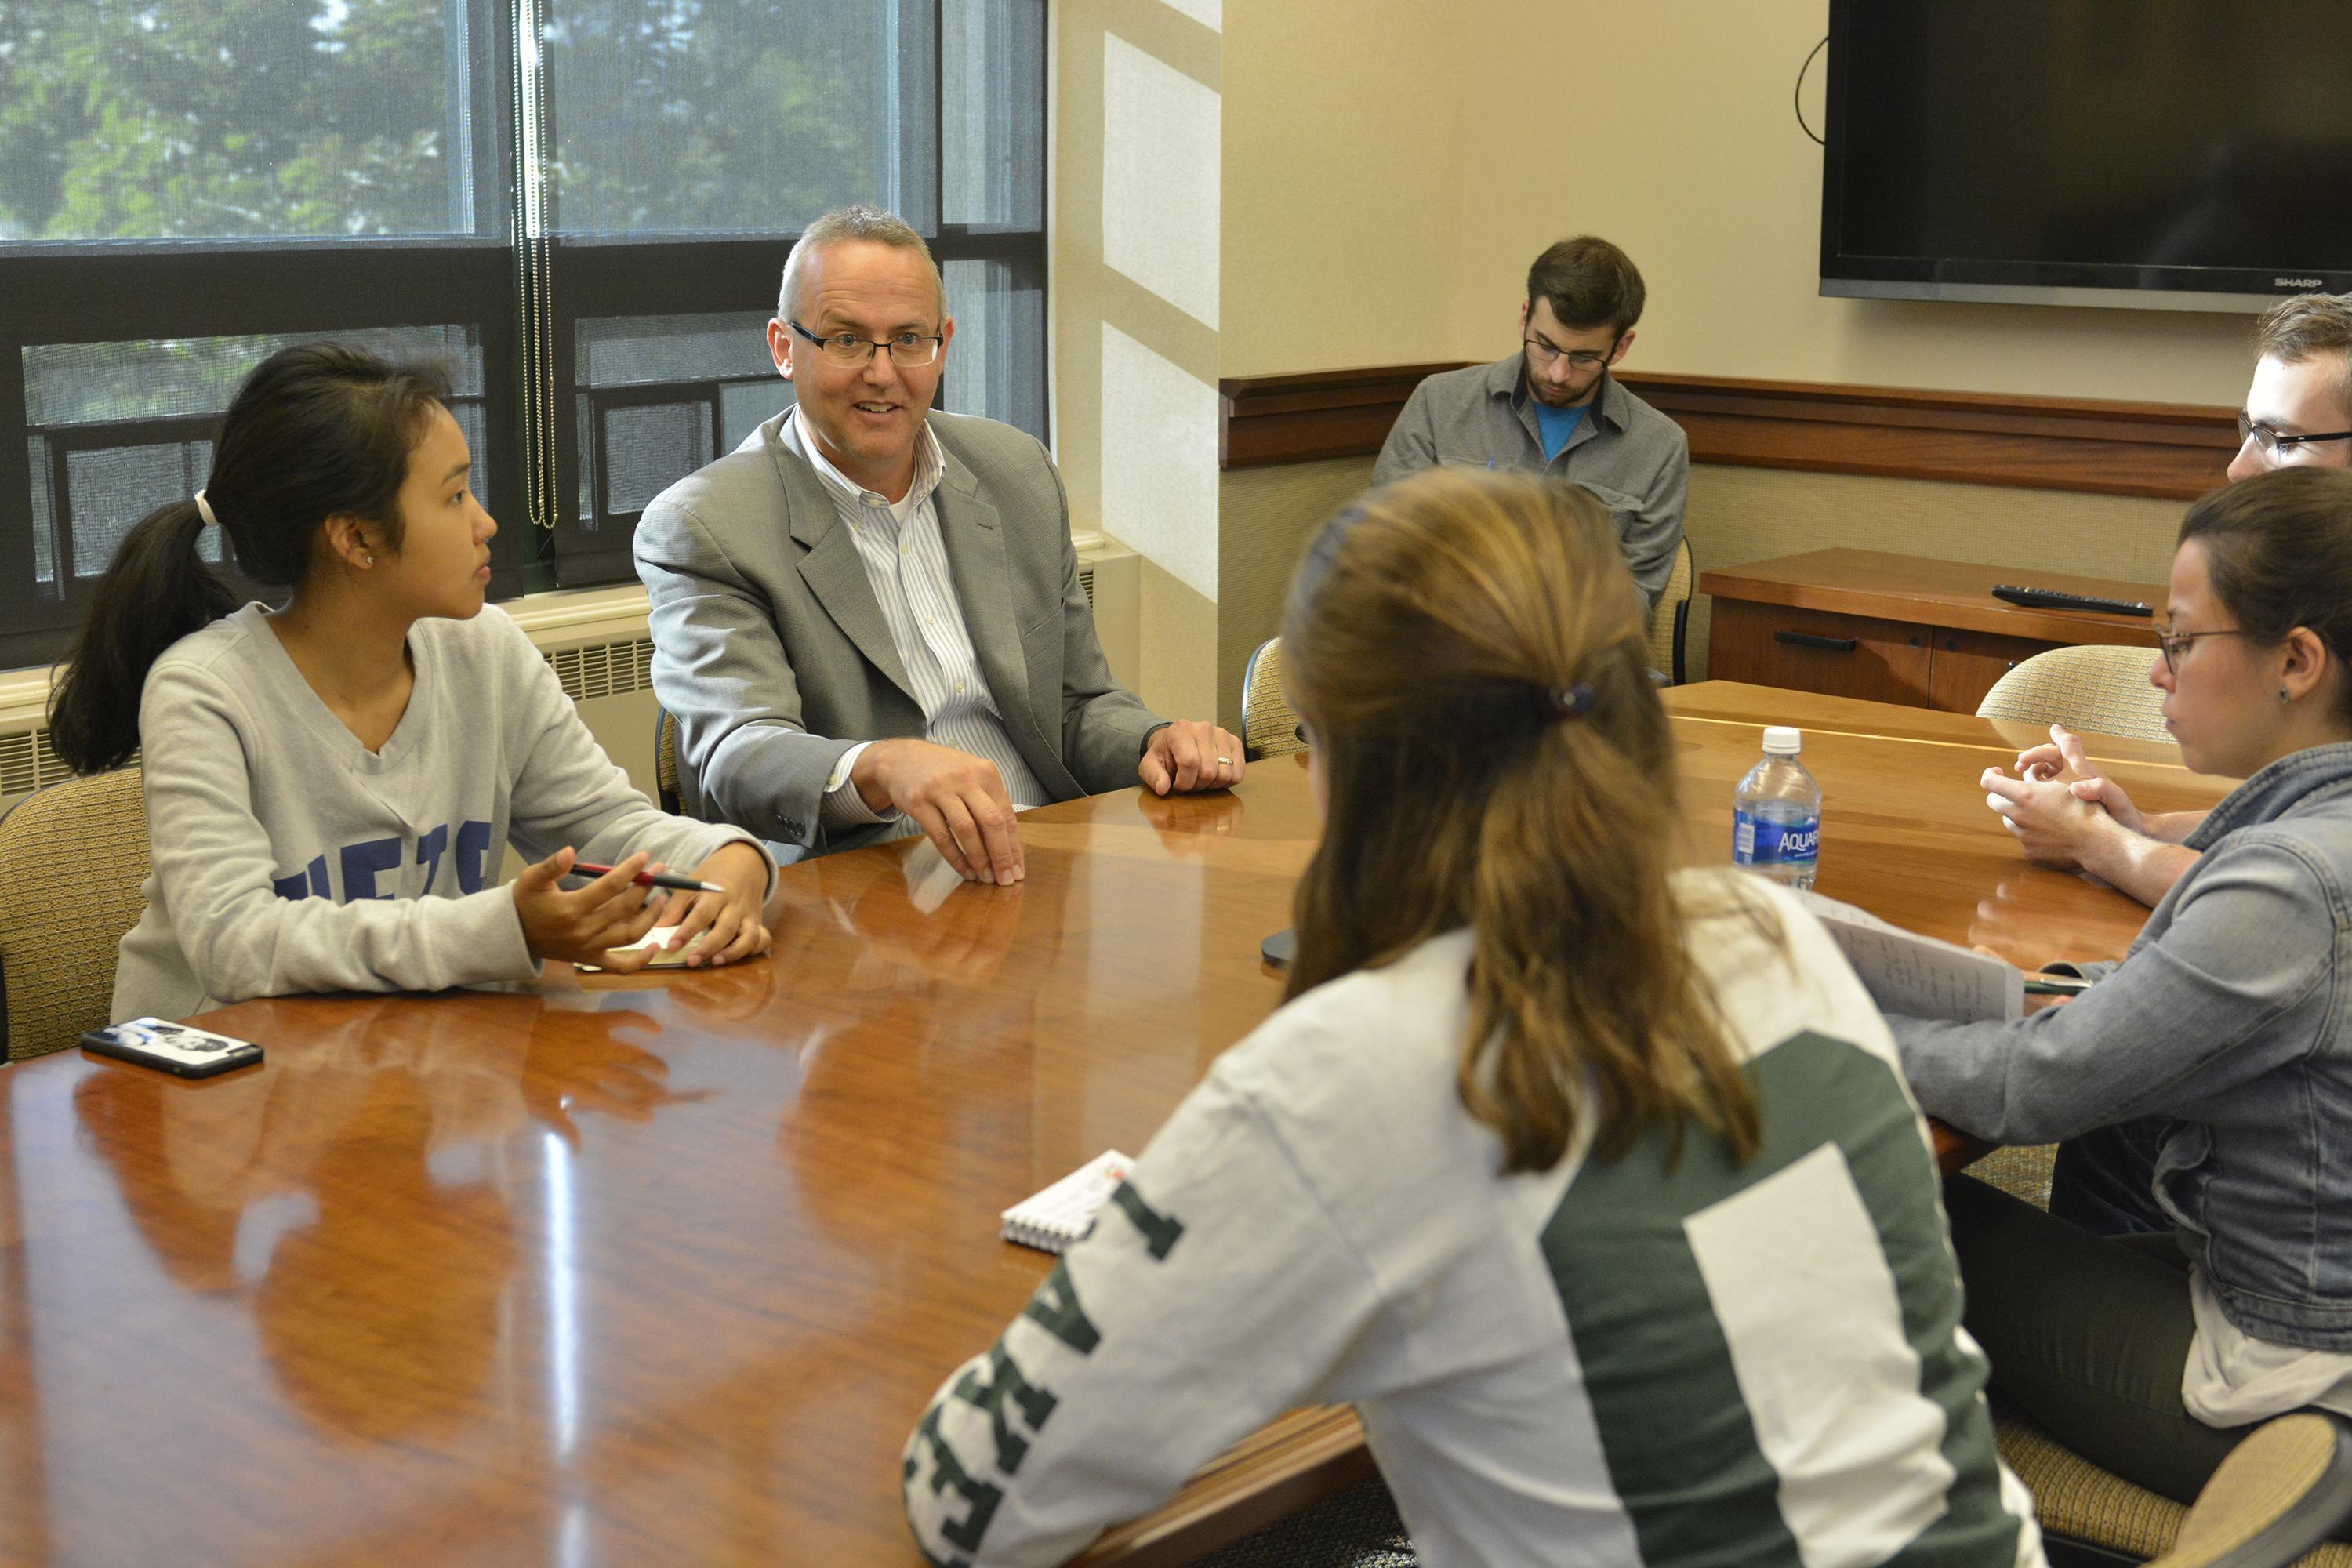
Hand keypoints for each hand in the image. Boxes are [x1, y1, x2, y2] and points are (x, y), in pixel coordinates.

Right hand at [512, 848, 667, 969]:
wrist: (513, 935)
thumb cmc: (525, 903)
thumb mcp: (531, 879)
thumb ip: (551, 866)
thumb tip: (570, 851)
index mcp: (570, 909)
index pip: (609, 886)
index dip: (630, 870)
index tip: (644, 857)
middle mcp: (583, 931)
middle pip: (624, 908)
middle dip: (645, 887)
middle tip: (658, 871)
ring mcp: (589, 948)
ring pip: (630, 935)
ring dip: (651, 917)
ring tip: (662, 898)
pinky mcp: (590, 960)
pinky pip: (620, 967)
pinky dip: (641, 961)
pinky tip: (655, 946)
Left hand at [652, 840, 772, 967]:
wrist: (742, 865)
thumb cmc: (711, 878)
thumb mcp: (690, 884)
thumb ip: (674, 908)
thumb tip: (657, 931)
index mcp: (717, 892)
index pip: (702, 913)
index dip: (686, 931)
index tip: (671, 946)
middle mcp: (736, 905)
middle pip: (726, 928)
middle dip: (708, 946)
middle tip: (690, 961)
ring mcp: (750, 915)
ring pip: (750, 936)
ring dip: (734, 952)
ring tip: (715, 962)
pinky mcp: (759, 923)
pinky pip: (763, 940)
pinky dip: (753, 950)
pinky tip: (735, 957)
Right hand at [853, 738, 1024, 884]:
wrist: (901, 758)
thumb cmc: (944, 772)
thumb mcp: (972, 777)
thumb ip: (990, 803)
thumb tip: (1009, 846)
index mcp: (985, 772)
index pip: (1006, 814)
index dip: (1014, 846)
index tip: (1017, 869)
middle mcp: (965, 777)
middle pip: (991, 822)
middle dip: (1001, 855)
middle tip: (1005, 880)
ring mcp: (940, 788)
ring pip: (966, 830)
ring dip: (979, 859)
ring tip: (985, 878)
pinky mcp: (918, 802)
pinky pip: (941, 836)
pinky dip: (955, 857)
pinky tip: (964, 870)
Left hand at [1139, 721, 1245, 796]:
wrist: (1178, 742)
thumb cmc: (1165, 755)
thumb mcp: (1150, 765)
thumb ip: (1153, 776)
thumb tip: (1163, 788)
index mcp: (1180, 730)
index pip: (1190, 762)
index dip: (1184, 782)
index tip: (1177, 786)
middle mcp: (1204, 728)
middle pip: (1208, 771)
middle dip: (1197, 786)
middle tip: (1189, 783)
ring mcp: (1222, 734)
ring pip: (1225, 774)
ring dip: (1212, 785)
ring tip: (1200, 779)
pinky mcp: (1235, 743)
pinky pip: (1239, 772)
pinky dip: (1227, 782)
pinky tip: (1214, 777)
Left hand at [1982, 760, 2126, 872]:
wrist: (2097, 841)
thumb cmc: (2086, 804)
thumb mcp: (2077, 772)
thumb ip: (2064, 749)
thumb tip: (2056, 728)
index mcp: (2023, 795)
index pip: (1989, 782)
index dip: (1990, 774)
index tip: (1998, 771)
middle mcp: (2017, 815)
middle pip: (1994, 801)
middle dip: (2002, 793)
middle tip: (2018, 789)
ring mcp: (2022, 835)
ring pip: (2008, 820)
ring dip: (2016, 812)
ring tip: (2037, 807)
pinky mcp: (2029, 851)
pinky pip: (2023, 837)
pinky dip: (2030, 830)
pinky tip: (2047, 827)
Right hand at [2015, 723, 2145, 833]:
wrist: (2125, 831)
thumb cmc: (2120, 813)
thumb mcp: (2113, 798)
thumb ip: (2099, 789)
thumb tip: (2077, 787)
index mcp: (2081, 771)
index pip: (2055, 752)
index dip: (2037, 753)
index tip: (2022, 761)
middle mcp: (2070, 778)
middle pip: (2043, 762)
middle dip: (2029, 762)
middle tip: (2018, 768)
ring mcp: (2063, 793)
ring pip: (2039, 780)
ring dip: (2028, 779)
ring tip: (2021, 788)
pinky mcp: (2059, 807)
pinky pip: (2040, 797)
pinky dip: (2032, 797)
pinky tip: (2028, 806)